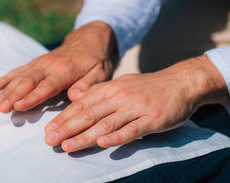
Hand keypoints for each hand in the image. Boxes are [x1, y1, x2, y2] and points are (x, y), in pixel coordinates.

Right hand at [0, 21, 117, 112]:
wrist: (88, 39)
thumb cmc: (96, 60)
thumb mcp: (101, 72)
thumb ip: (88, 84)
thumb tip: (75, 96)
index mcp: (66, 70)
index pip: (46, 86)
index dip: (32, 97)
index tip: (18, 106)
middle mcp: (49, 65)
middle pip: (28, 81)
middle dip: (13, 95)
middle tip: (1, 108)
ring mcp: (40, 63)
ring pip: (20, 76)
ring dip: (7, 89)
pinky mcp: (35, 63)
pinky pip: (18, 70)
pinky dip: (6, 78)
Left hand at [44, 55, 229, 151]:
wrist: (182, 82)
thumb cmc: (147, 86)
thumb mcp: (120, 84)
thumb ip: (98, 92)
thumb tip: (75, 98)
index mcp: (109, 88)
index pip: (80, 105)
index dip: (63, 118)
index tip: (48, 130)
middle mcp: (119, 96)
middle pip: (88, 114)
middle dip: (66, 128)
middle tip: (49, 140)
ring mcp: (135, 107)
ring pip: (105, 124)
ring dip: (84, 136)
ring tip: (67, 146)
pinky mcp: (152, 119)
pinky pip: (132, 129)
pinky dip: (116, 137)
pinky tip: (102, 144)